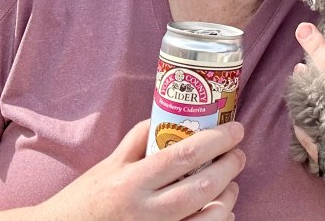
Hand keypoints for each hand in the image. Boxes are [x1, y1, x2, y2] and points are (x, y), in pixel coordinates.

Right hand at [39, 120, 244, 220]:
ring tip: (231, 183)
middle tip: (238, 154)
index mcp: (132, 183)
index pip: (183, 156)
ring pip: (208, 219)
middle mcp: (145, 211)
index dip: (216, 141)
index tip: (235, 129)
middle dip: (229, 167)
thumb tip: (169, 115)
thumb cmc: (86, 199)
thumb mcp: (109, 165)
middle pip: (202, 187)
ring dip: (227, 198)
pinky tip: (218, 210)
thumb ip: (139, 140)